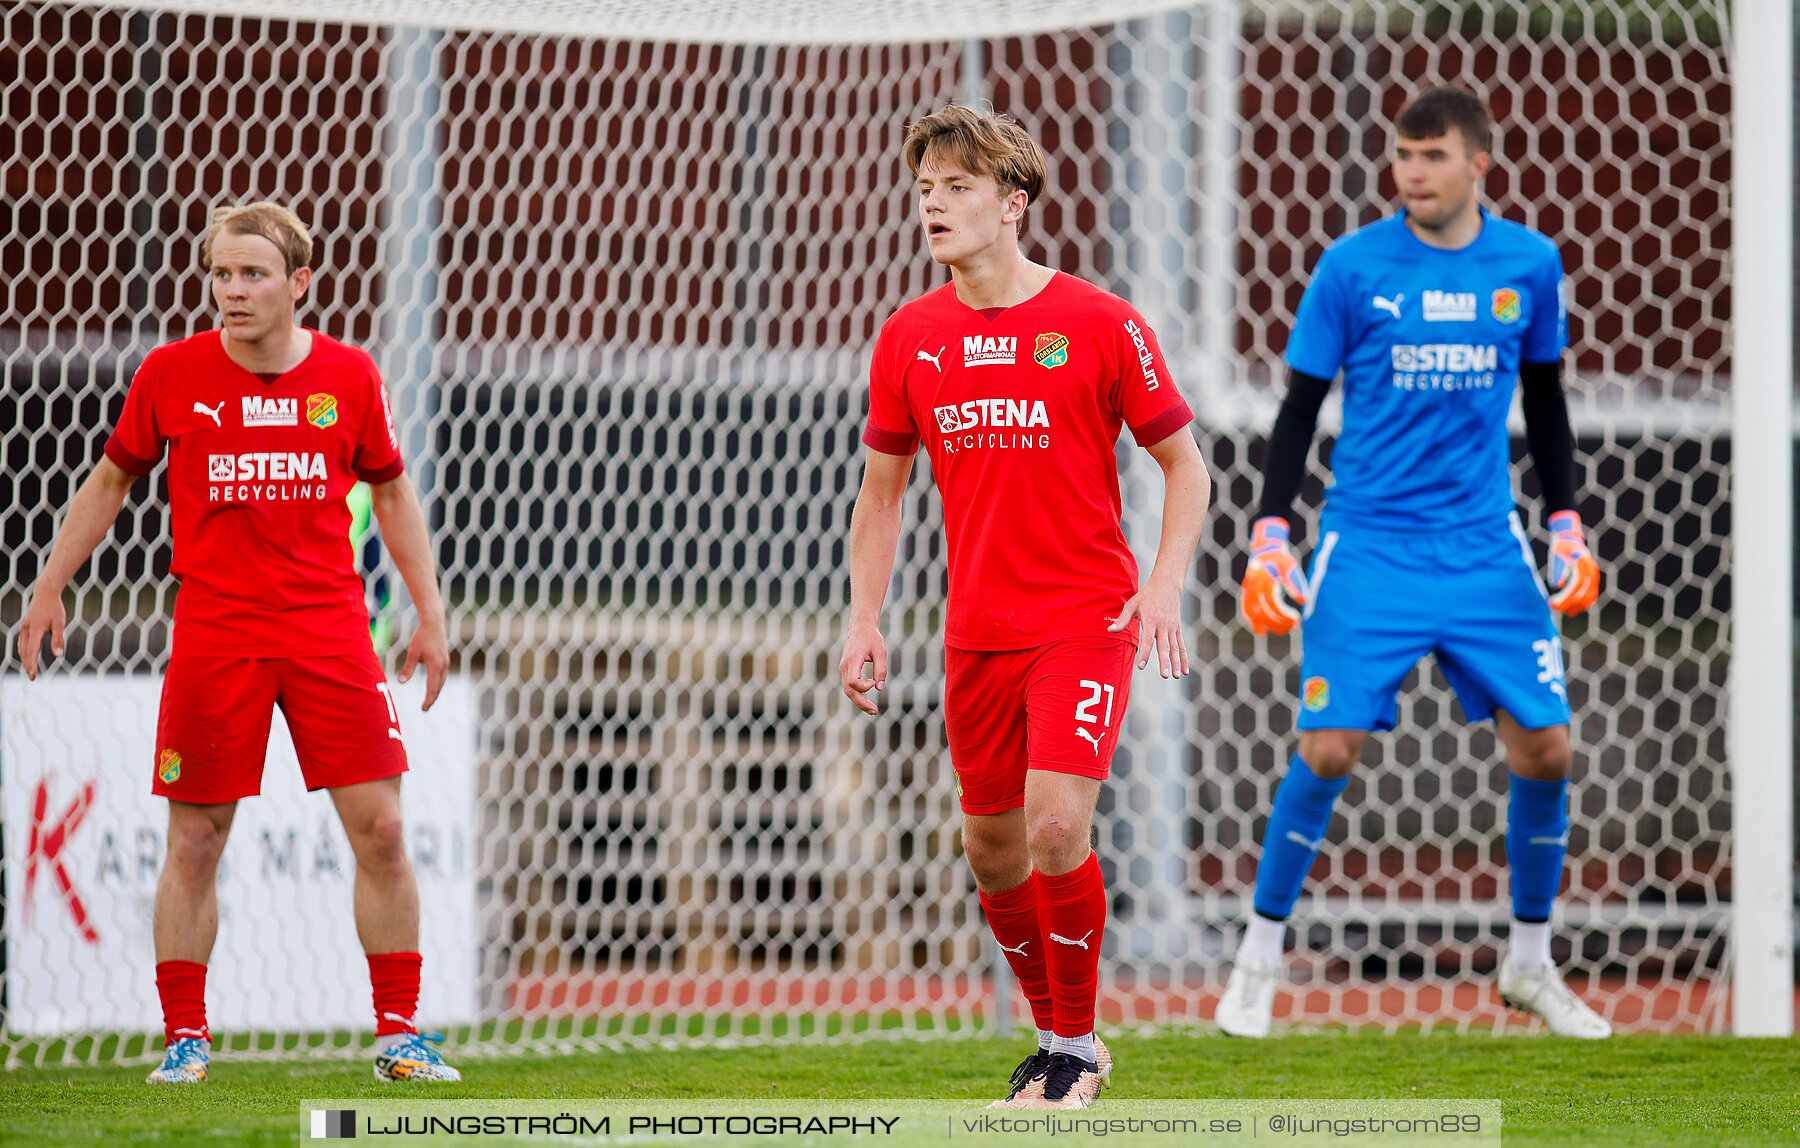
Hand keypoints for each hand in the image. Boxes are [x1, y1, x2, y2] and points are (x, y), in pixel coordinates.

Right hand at [16, 584, 67, 679]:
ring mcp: (24, 627)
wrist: (45, 593)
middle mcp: (26, 629)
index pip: (32, 651)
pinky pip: (22, 641)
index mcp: (35, 629)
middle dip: (28, 665)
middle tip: (32, 677)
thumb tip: (58, 655)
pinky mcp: (25, 625)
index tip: (33, 675)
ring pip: (21, 647)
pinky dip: (25, 651)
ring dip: (25, 659)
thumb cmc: (55, 608)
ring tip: (30, 669)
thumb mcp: (60, 623)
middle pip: (24, 651)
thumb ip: (58, 639)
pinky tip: (29, 656)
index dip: (32, 664)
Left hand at [398, 614, 448, 709]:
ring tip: (429, 700)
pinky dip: (437, 684)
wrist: (434, 623)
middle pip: (439, 687)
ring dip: (435, 692)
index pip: (432, 687)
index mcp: (436, 665)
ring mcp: (446, 663)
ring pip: (441, 682)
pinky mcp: (445, 660)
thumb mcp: (413, 653)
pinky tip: (432, 686)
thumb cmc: (421, 637)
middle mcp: (443, 666)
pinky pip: (442, 676)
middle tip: (425, 708)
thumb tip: (401, 682)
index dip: (428, 699)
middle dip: (432, 698)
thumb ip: (408, 668)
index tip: (423, 708)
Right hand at [838, 624, 887, 714]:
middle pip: (849, 690)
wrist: (860, 627)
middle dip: (861, 703)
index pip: (853, 681)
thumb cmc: (872, 638)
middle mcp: (844, 666)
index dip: (864, 686)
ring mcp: (843, 669)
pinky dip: (857, 695)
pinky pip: (849, 686)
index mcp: (852, 660)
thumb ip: (881, 669)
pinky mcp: (846, 670)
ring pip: (848, 690)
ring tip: (872, 710)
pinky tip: (867, 701)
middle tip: (875, 711)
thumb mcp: (881, 651)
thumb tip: (879, 688)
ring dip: (859, 701)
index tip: (874, 682)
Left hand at [1109, 579, 1188, 677]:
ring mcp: (1172, 628)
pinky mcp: (1177, 629)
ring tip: (1176, 676)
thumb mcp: (1132, 604)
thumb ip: (1122, 619)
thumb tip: (1110, 630)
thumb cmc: (1146, 596)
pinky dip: (1184, 658)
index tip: (1141, 665)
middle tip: (1165, 675)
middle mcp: (1163, 625)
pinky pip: (1182, 645)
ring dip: (1177, 663)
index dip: (1145, 653)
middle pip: (1164, 646)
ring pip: (1175, 648)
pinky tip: (1185, 671)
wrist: (1166, 586)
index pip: (1148, 639)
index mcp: (1151, 620)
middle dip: (1164, 662)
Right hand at [1240, 516, 1306, 635]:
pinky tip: (1261, 632)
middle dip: (1278, 622)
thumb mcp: (1291, 567)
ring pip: (1253, 613)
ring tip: (1281, 632)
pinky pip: (1246, 610)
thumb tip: (1304, 601)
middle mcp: (1253, 585)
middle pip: (1263, 610)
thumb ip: (1296, 584)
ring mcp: (1247, 589)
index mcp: (1264, 578)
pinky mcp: (1246, 593)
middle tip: (1294, 627)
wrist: (1265, 549)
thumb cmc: (1281, 558)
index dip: (1284, 614)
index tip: (1297, 619)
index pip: (1273, 602)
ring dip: (1267, 625)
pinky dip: (1252, 622)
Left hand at [1547, 510, 1599, 614]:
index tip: (1551, 603)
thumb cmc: (1561, 548)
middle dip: (1568, 604)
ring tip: (1561, 611)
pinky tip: (1569, 611)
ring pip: (1589, 598)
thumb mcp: (1557, 554)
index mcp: (1584, 564)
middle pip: (1583, 594)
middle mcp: (1592, 572)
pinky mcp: (1593, 583)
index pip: (1577, 585)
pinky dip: (1581, 606)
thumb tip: (1558, 585)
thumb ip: (1558, 568)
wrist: (1570, 541)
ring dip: (1575, 607)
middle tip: (1552, 608)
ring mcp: (1594, 578)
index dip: (1565, 597)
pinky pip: (1590, 598)